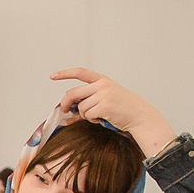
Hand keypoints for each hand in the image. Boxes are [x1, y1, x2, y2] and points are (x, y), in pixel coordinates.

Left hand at [51, 68, 173, 158]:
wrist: (140, 116)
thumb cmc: (123, 108)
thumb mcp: (109, 94)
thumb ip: (92, 94)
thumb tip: (71, 103)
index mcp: (103, 80)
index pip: (80, 72)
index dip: (65, 73)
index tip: (53, 76)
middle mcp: (103, 85)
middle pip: (73, 93)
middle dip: (66, 103)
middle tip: (65, 110)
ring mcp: (104, 95)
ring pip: (81, 108)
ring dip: (86, 115)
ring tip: (98, 116)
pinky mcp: (105, 107)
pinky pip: (88, 115)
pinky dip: (92, 120)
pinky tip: (102, 119)